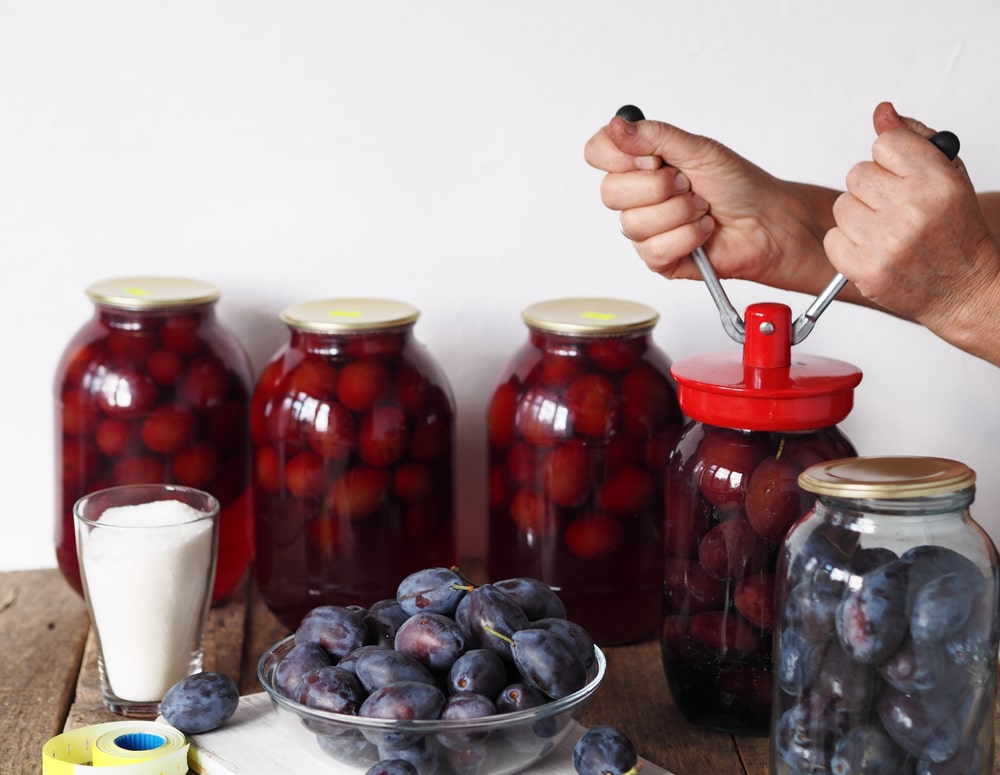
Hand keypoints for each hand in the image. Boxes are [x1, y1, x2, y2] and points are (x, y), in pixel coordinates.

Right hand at [584, 113, 840, 293]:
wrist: (767, 222)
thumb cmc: (739, 185)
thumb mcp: (698, 148)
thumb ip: (654, 136)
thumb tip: (616, 125)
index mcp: (641, 163)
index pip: (598, 152)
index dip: (619, 155)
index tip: (652, 158)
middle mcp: (637, 195)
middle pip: (609, 192)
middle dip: (658, 187)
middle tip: (687, 183)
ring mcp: (645, 229)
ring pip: (633, 223)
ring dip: (679, 212)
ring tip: (701, 209)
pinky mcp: (657, 259)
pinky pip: (653, 249)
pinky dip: (687, 236)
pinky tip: (703, 231)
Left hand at [824, 102, 999, 353]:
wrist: (962, 288)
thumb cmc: (955, 231)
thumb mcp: (947, 175)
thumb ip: (913, 139)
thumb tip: (882, 112)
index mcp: (937, 182)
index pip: (884, 144)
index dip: (891, 160)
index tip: (903, 176)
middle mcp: (912, 211)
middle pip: (856, 174)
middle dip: (872, 189)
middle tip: (894, 208)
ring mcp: (887, 243)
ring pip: (842, 206)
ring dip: (858, 216)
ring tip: (886, 231)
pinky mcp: (866, 269)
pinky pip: (833, 238)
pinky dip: (847, 244)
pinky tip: (874, 250)